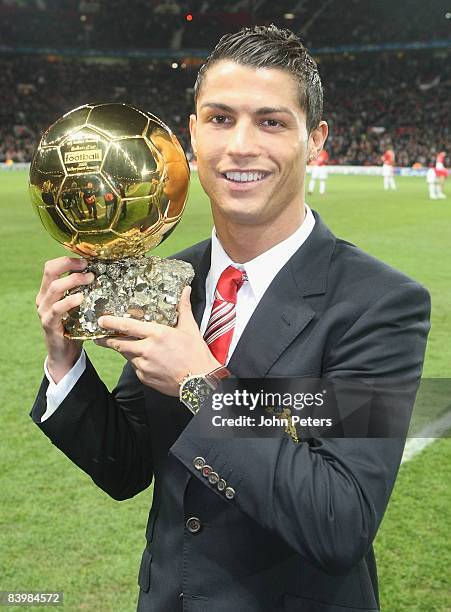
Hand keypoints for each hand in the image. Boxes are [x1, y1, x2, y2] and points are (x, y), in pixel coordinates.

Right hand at [36, 256, 93, 382]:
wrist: (65, 353)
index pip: (51, 267)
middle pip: (50, 271)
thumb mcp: (77, 306)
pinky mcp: (49, 324)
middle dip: (69, 265)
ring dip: (73, 280)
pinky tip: (81, 298)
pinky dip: (69, 301)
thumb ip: (82, 291)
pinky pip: (57, 309)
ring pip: (54, 288)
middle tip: (88, 267)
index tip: (85, 260)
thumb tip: (101, 275)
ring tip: (90, 279)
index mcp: (48, 291)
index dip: (67, 260)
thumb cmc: (73, 326)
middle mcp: (43, 298)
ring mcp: (44, 311)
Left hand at [95, 286, 220, 395]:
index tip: (101, 320)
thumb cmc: (196, 355)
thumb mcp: (190, 328)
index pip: (127, 326)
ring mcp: (143, 365)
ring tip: (128, 346)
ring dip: (126, 350)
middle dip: (107, 339)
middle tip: (100, 336)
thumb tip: (185, 290)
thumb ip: (184, 308)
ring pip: (127, 355)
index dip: (111, 322)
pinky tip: (147, 360)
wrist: (200, 382)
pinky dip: (137, 362)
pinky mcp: (144, 378)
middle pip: (119, 343)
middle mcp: (146, 349)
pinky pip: (135, 367)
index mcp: (156, 334)